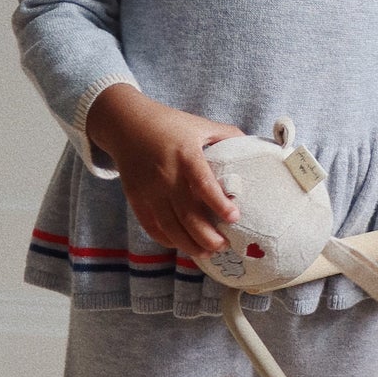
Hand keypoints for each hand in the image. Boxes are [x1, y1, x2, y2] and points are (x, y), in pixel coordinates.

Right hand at [85, 86, 242, 252]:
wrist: (125, 123)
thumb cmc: (168, 124)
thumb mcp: (199, 124)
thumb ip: (226, 135)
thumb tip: (253, 147)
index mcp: (186, 155)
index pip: (204, 184)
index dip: (219, 204)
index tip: (234, 218)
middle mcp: (166, 176)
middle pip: (188, 215)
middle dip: (208, 237)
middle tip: (225, 245)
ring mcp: (149, 190)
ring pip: (170, 227)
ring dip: (189, 245)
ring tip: (207, 253)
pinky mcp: (136, 199)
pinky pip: (152, 226)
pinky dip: (167, 239)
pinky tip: (182, 244)